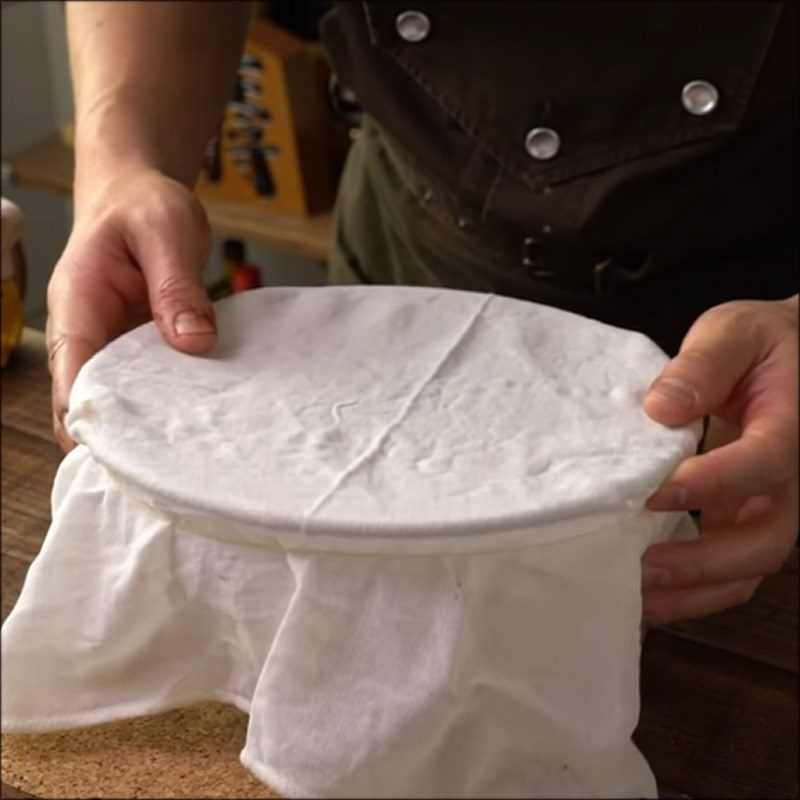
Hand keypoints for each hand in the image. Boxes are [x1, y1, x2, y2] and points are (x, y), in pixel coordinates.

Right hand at [46, 167, 215, 451]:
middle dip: (122, 430)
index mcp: (78, 303)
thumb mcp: (167, 230)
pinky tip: (200, 414)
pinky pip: (148, 380)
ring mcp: (111, 342)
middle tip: (170, 460)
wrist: (140, 195)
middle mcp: (86, 331)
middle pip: (90, 397)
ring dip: (149, 419)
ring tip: (190, 446)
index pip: (72, 369)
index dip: (91, 412)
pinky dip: (169, 398)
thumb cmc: (143, 204)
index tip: (123, 448)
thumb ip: (177, 284)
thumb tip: (192, 342)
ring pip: (120, 395)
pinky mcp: (137, 346)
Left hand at [641, 295, 797, 624]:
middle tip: (643, 568)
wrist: (788, 360)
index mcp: (792, 427)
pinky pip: (729, 567)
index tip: (655, 494)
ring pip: (749, 569)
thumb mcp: (735, 331)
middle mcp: (792, 480)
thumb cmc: (762, 344)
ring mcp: (771, 506)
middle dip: (704, 563)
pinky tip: (647, 592)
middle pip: (766, 542)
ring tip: (637, 598)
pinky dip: (692, 588)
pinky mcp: (745, 518)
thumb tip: (662, 407)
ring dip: (694, 590)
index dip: (713, 484)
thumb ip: (704, 363)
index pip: (764, 464)